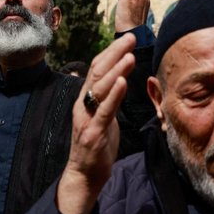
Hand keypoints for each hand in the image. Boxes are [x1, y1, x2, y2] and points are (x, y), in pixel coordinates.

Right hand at [57, 33, 135, 213]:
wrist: (83, 174)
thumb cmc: (96, 145)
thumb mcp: (103, 117)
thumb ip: (108, 98)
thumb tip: (120, 79)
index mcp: (85, 99)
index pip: (96, 68)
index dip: (111, 52)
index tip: (127, 40)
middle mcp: (83, 104)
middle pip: (97, 72)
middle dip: (115, 53)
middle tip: (131, 39)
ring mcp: (86, 117)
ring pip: (99, 88)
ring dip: (116, 70)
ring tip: (130, 56)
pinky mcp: (93, 132)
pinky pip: (104, 110)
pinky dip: (114, 94)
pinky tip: (123, 82)